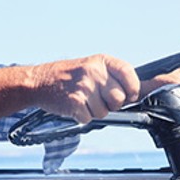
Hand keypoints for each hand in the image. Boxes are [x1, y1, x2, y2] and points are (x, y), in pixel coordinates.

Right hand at [28, 54, 142, 122]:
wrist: (39, 81)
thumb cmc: (69, 76)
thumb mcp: (92, 67)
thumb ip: (114, 77)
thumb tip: (140, 93)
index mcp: (103, 61)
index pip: (131, 76)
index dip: (133, 90)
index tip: (129, 94)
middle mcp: (95, 71)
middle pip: (119, 99)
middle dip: (111, 104)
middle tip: (97, 98)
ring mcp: (84, 87)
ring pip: (104, 112)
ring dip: (94, 111)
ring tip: (82, 100)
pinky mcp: (74, 102)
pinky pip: (89, 118)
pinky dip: (81, 117)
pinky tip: (74, 106)